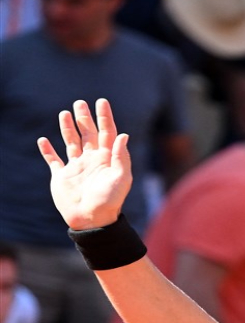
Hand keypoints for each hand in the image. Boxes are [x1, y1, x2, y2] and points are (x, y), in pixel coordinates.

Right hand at [38, 99, 131, 229]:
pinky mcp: (62, 177)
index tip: (101, 101)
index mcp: (107, 158)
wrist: (92, 220)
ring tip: (64, 113)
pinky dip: (48, 151)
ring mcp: (76, 167)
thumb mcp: (121, 178)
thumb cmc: (110, 200)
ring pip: (72, 142)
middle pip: (88, 134)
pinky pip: (53, 160)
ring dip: (68, 128)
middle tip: (79, 103)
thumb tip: (123, 134)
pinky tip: (43, 140)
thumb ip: (121, 156)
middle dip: (84, 118)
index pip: (107, 132)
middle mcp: (92, 160)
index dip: (104, 117)